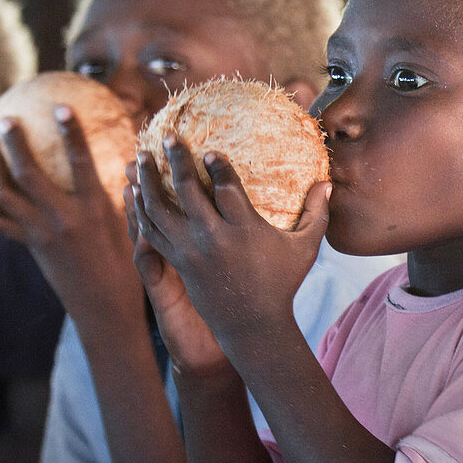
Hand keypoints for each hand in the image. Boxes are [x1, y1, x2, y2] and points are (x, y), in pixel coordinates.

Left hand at [0, 106, 143, 322]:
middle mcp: (64, 219)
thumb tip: (131, 163)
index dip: (70, 132)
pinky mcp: (31, 248)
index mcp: (94, 210)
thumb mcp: (134, 229)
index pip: (81, 161)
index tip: (61, 107)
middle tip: (4, 118)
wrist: (105, 312)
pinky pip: (1, 221)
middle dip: (13, 142)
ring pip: (6, 195)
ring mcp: (43, 234)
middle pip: (28, 173)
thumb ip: (128, 195)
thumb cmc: (127, 270)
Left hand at [130, 137, 329, 349]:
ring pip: (160, 209)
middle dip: (176, 159)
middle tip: (167, 136)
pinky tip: (135, 190)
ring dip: (148, 179)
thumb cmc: (282, 284)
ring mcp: (192, 251)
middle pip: (188, 190)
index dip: (216, 165)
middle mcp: (215, 238)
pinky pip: (152, 230)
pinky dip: (141, 208)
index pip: (226, 188)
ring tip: (141, 156)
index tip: (208, 149)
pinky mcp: (178, 262)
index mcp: (245, 230)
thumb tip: (327, 181)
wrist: (252, 326)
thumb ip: (317, 213)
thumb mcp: (305, 249)